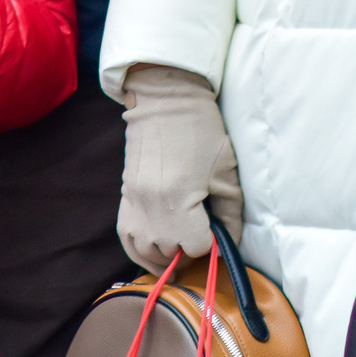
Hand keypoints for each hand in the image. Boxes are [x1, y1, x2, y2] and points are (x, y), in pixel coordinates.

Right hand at [118, 64, 243, 272]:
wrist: (165, 100)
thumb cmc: (200, 131)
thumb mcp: (225, 170)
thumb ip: (230, 212)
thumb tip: (228, 243)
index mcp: (179, 199)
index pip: (196, 246)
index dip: (210, 242)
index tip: (215, 230)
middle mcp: (152, 207)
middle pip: (170, 252)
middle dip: (189, 249)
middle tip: (201, 236)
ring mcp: (134, 203)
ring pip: (146, 251)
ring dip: (165, 256)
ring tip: (180, 252)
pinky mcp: (125, 198)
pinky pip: (126, 239)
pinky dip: (140, 251)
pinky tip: (155, 254)